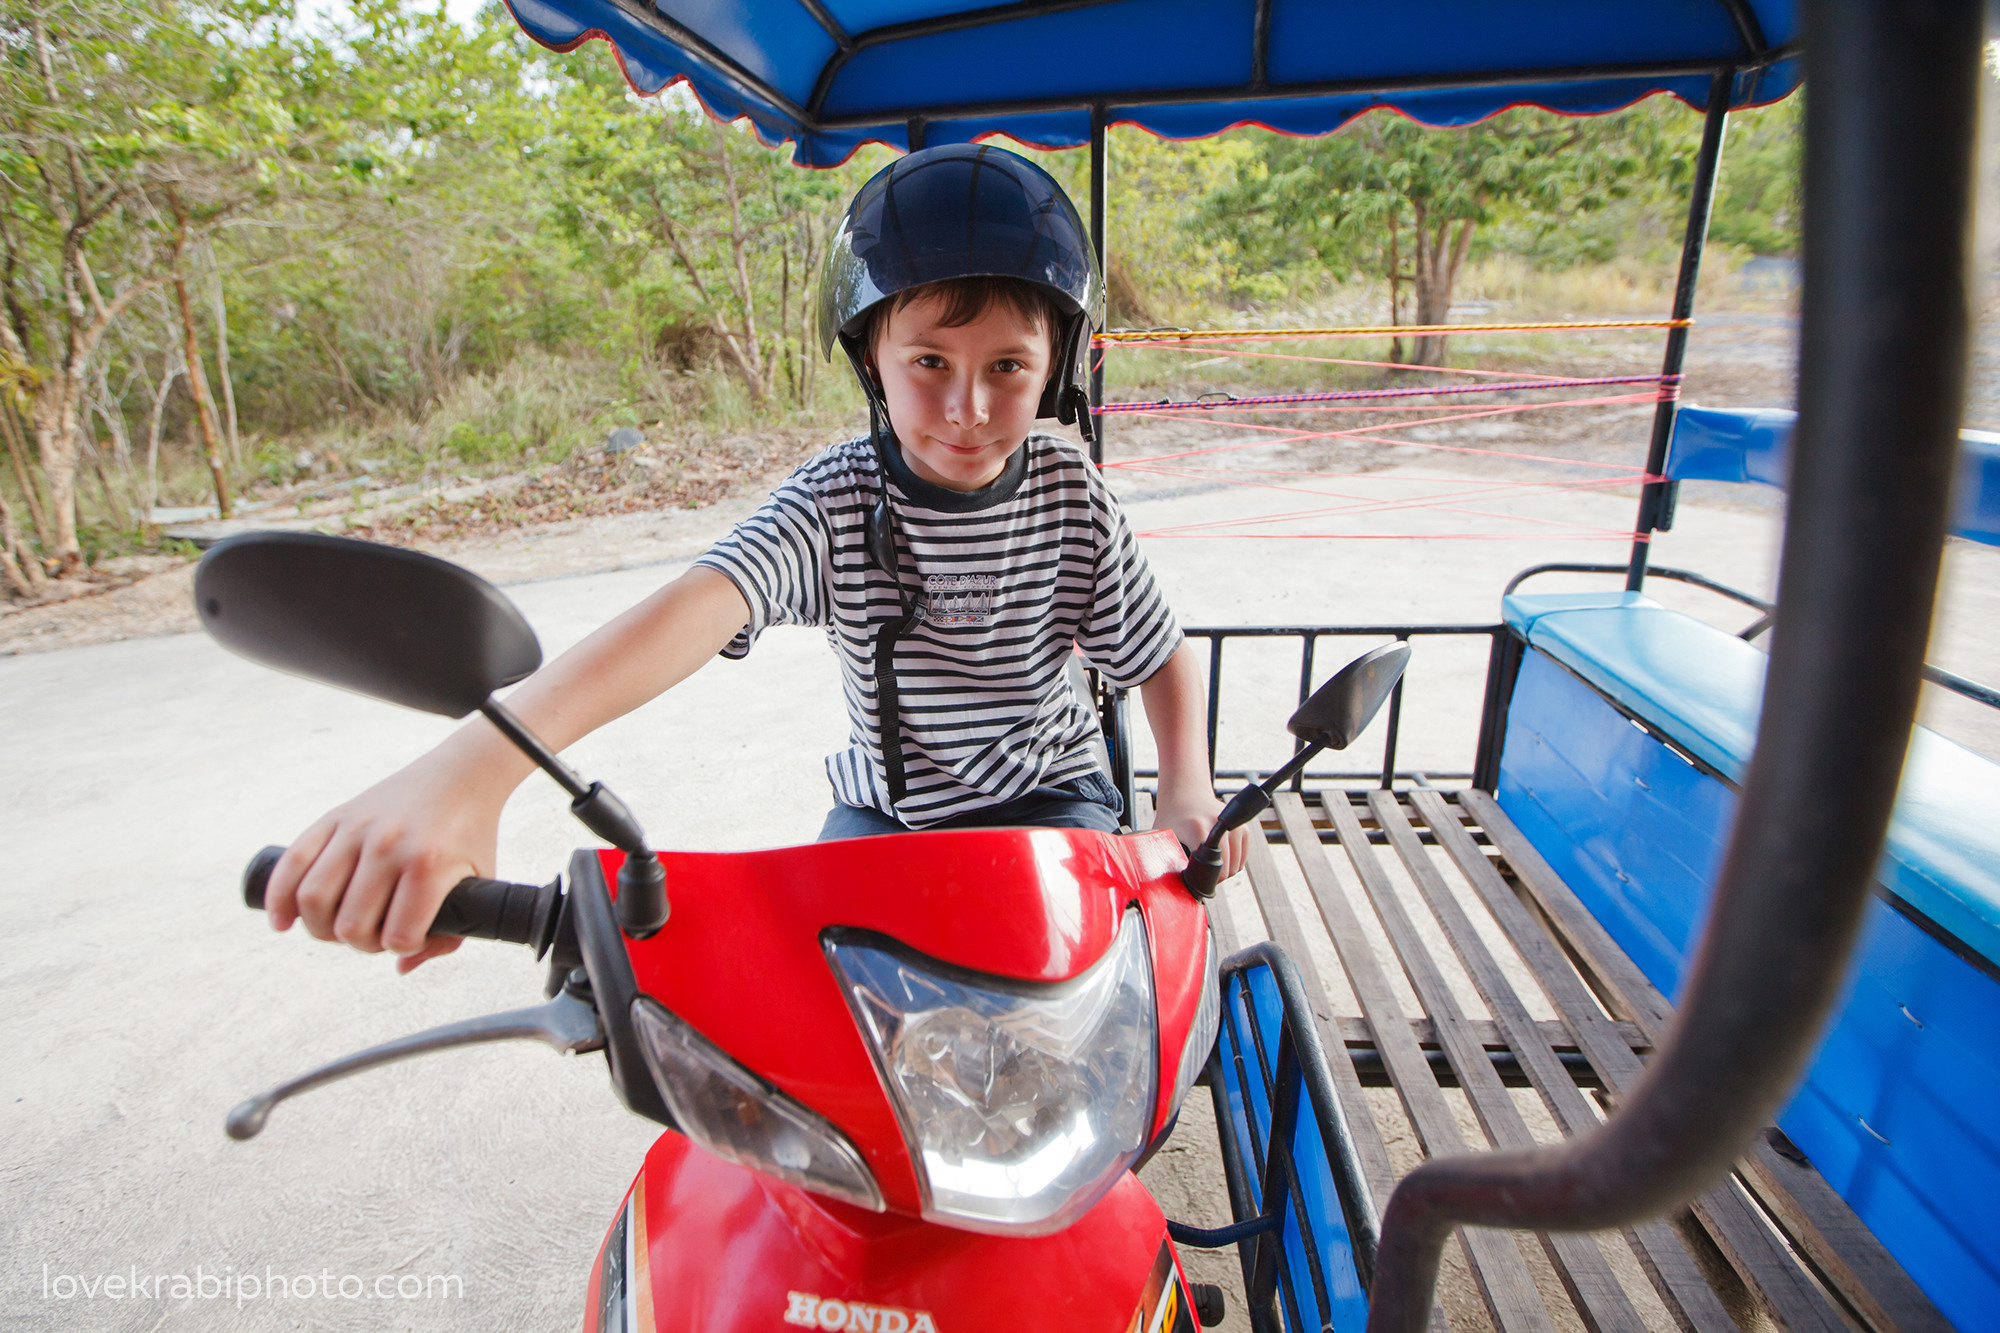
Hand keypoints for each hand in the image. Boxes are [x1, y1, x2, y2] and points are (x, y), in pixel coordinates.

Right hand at [262, 736, 514, 971]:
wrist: (461, 775)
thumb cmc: (470, 835)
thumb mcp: (478, 884)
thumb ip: (449, 936)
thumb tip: (401, 967)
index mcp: (428, 866)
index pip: (397, 937)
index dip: (402, 947)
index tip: (409, 935)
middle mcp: (388, 847)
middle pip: (350, 927)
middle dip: (361, 943)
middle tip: (375, 931)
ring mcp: (358, 830)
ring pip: (312, 902)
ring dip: (321, 928)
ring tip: (339, 926)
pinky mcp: (335, 817)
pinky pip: (292, 864)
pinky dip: (279, 899)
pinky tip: (282, 921)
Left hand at [1152, 782, 1250, 883]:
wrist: (1186, 795)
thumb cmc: (1173, 819)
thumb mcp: (1162, 837)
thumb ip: (1163, 857)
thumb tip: (1165, 884)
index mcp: (1197, 828)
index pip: (1212, 866)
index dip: (1204, 878)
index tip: (1193, 876)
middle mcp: (1219, 824)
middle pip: (1227, 868)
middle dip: (1214, 876)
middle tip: (1199, 870)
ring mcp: (1234, 825)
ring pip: (1237, 865)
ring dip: (1225, 870)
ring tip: (1207, 863)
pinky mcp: (1243, 827)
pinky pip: (1242, 857)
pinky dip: (1233, 863)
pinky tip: (1219, 857)